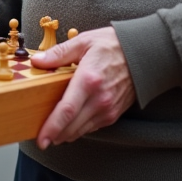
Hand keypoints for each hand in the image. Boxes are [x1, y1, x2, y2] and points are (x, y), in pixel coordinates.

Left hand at [30, 27, 136, 148]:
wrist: (143, 54)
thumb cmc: (113, 45)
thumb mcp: (84, 42)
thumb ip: (59, 53)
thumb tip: (37, 61)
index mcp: (88, 79)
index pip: (66, 110)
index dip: (51, 127)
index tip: (41, 138)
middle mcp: (99, 98)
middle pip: (71, 126)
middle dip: (54, 136)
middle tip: (41, 138)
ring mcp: (107, 108)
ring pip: (80, 131)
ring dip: (65, 134)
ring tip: (53, 131)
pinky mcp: (113, 114)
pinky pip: (91, 127)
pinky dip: (78, 129)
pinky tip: (70, 123)